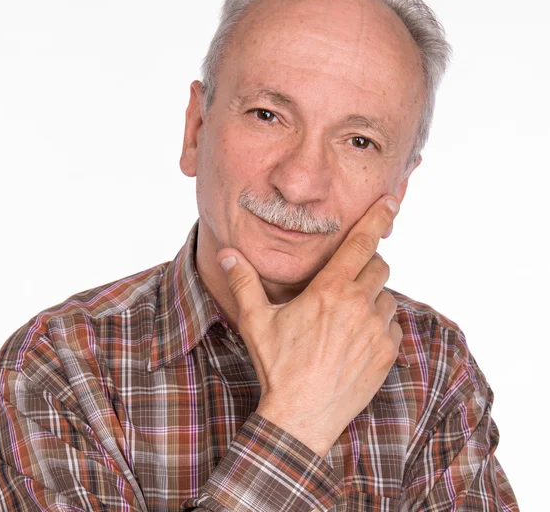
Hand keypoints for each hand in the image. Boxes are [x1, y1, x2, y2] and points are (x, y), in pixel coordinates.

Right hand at [217, 195, 402, 457]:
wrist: (300, 419)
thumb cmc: (278, 366)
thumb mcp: (256, 321)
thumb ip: (244, 281)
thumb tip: (228, 253)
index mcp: (330, 290)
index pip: (361, 243)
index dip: (377, 218)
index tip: (390, 201)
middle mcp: (359, 305)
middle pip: (378, 266)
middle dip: (366, 265)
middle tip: (343, 281)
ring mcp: (376, 331)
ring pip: (386, 296)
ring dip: (372, 297)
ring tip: (346, 315)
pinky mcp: (387, 354)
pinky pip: (392, 325)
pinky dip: (379, 324)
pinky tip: (356, 338)